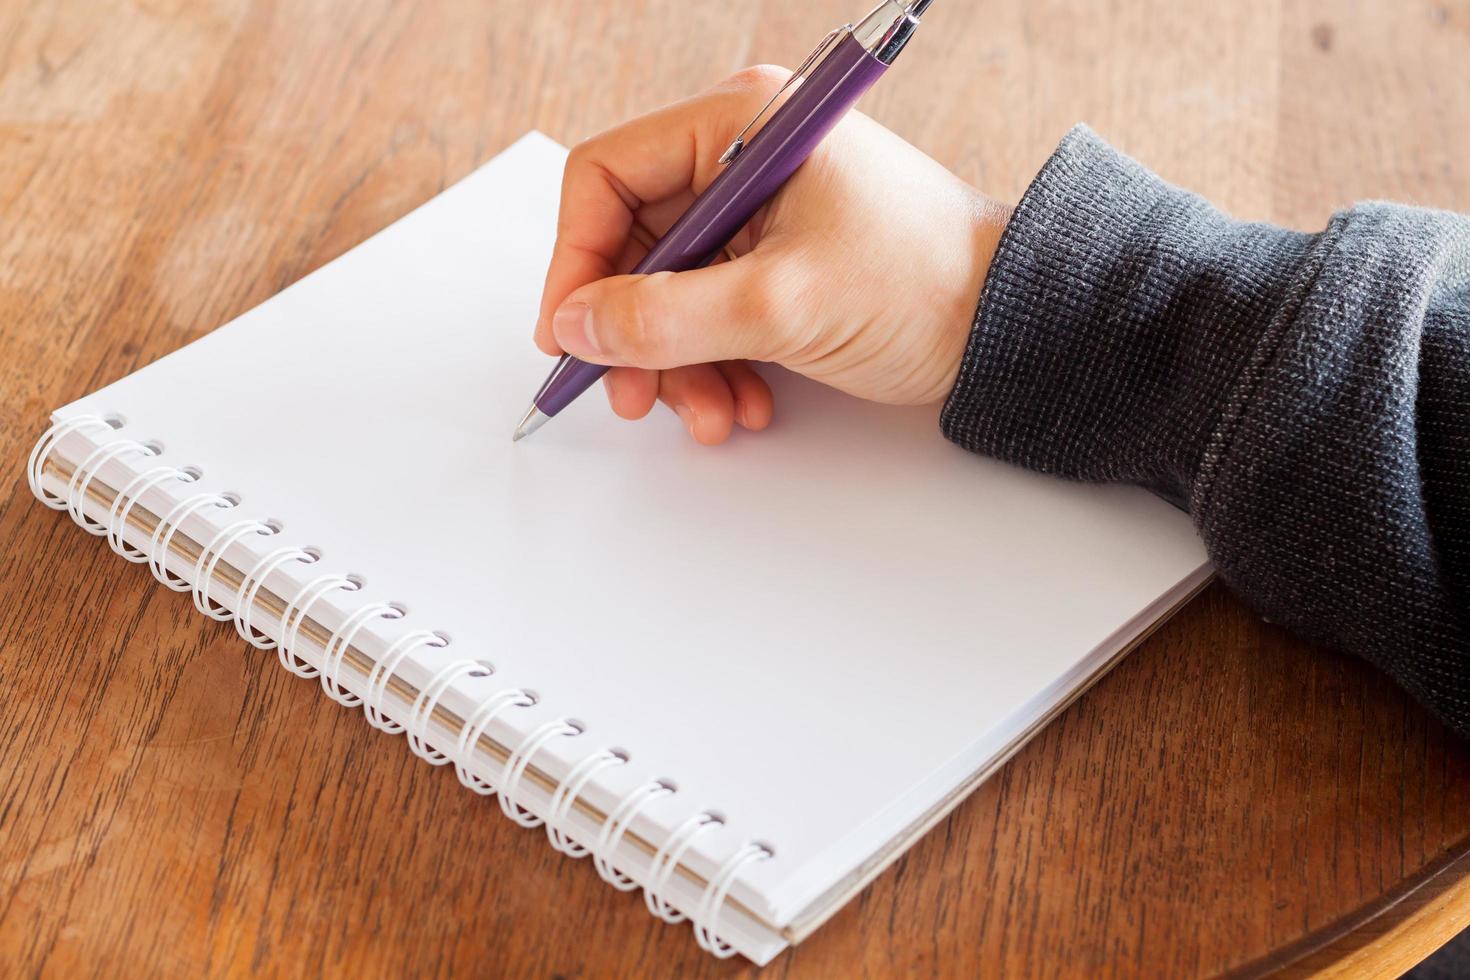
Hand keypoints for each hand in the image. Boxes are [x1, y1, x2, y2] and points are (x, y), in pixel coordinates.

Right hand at [535, 65, 1011, 443]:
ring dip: (677, 363)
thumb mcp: (778, 305)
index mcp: (742, 125)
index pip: (608, 176)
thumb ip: (664, 317)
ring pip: (671, 290)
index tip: (570, 334)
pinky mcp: (780, 259)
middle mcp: (744, 159)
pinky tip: (746, 404)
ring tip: (709, 415)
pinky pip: (714, 312)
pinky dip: (716, 365)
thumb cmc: (925, 285)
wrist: (1012, 325)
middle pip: (636, 244)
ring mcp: (763, 212)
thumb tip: (576, 326)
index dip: (576, 259)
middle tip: (634, 395)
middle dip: (632, 331)